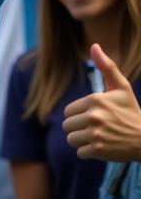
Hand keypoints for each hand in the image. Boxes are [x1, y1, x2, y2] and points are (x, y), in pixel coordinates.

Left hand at [63, 44, 140, 161]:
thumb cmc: (131, 112)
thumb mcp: (121, 88)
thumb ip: (107, 67)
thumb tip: (94, 45)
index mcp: (95, 100)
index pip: (68, 112)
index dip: (80, 116)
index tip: (97, 117)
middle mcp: (94, 116)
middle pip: (67, 126)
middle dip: (79, 129)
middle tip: (98, 130)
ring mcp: (96, 134)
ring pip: (71, 140)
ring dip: (82, 142)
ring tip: (99, 138)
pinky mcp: (98, 150)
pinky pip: (80, 153)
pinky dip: (90, 153)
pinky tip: (104, 148)